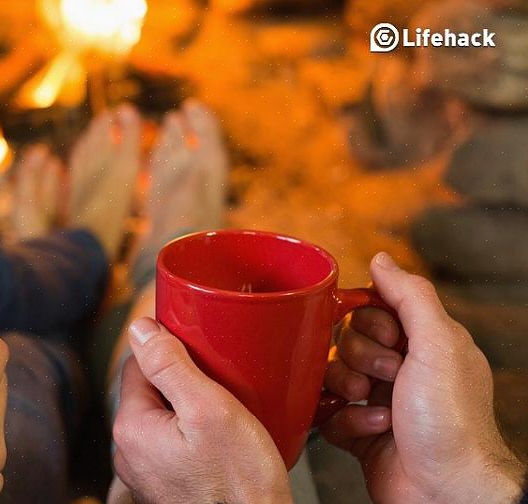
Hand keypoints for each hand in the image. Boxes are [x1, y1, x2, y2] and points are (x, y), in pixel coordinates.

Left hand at [112, 317, 291, 503]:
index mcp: (131, 427)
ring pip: (165, 416)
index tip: (199, 346)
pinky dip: (197, 432)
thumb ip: (170, 365)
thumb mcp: (209, 409)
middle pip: (151, 390)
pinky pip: (176, 442)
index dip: (169, 348)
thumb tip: (140, 328)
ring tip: (227, 409)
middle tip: (221, 382)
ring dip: (192, 406)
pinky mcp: (168, 484)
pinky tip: (224, 437)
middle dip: (183, 379)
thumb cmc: (238, 484)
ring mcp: (148, 471)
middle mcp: (129, 451)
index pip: (137, 364)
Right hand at [321, 252, 525, 503]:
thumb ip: (410, 295)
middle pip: (345, 340)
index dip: (371, 322)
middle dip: (359, 359)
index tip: (391, 339)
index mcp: (422, 343)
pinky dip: (344, 422)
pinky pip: (326, 413)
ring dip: (349, 391)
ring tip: (376, 406)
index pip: (371, 309)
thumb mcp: (438, 344)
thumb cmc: (452, 421)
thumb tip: (380, 259)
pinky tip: (373, 430)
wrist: (446, 490)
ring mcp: (376, 401)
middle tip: (387, 378)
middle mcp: (399, 369)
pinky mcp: (357, 431)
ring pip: (331, 375)